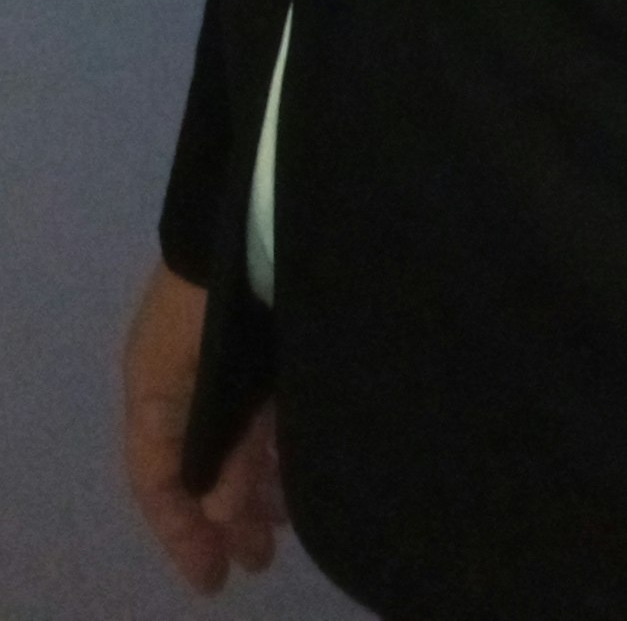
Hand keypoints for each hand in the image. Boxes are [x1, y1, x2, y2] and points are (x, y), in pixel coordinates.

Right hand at [123, 260, 285, 592]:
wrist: (257, 212)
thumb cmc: (210, 301)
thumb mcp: (185, 382)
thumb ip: (201, 450)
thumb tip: (217, 515)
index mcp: (157, 387)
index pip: (159, 478)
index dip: (181, 533)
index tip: (211, 579)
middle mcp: (196, 377)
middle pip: (207, 463)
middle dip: (228, 516)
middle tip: (259, 558)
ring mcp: (239, 358)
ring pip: (244, 438)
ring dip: (258, 485)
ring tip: (284, 521)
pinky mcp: (279, 340)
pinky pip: (272, 409)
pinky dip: (280, 444)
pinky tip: (302, 468)